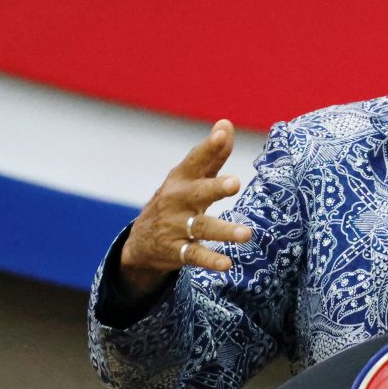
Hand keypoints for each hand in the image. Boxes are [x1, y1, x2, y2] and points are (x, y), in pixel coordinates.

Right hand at [118, 120, 252, 298]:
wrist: (141, 241)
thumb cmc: (176, 201)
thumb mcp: (190, 178)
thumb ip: (212, 154)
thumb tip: (226, 124)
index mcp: (182, 179)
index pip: (195, 160)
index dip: (208, 147)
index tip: (222, 133)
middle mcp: (177, 200)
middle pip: (198, 192)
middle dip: (216, 187)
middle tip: (236, 182)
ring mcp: (176, 226)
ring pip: (202, 227)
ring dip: (224, 231)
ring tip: (247, 234)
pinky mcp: (176, 251)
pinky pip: (194, 256)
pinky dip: (210, 260)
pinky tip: (227, 264)